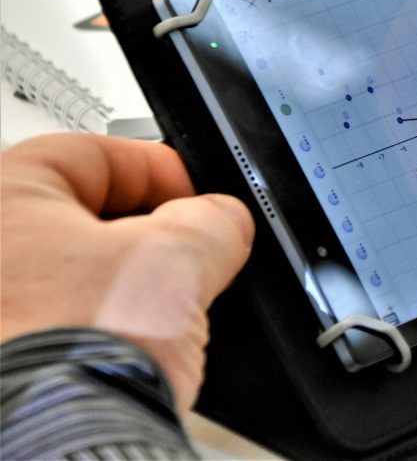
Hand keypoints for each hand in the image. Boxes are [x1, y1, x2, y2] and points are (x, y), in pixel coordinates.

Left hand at [0, 134, 253, 411]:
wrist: (59, 444)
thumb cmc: (82, 347)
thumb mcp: (180, 257)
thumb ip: (213, 220)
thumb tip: (224, 222)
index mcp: (1, 197)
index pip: (94, 155)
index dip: (161, 172)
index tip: (199, 201)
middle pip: (83, 217)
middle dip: (146, 234)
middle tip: (188, 256)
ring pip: (72, 275)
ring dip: (124, 285)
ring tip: (164, 310)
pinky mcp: (9, 357)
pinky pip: (62, 322)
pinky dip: (99, 328)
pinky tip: (133, 349)